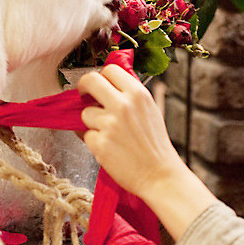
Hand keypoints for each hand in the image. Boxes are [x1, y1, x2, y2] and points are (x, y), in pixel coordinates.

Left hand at [77, 65, 184, 199]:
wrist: (159, 174)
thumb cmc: (155, 144)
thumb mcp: (151, 110)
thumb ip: (131, 95)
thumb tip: (109, 83)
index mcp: (138, 94)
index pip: (110, 70)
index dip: (100, 76)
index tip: (97, 85)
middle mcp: (123, 105)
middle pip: (90, 81)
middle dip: (83, 87)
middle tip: (83, 95)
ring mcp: (110, 124)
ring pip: (85, 113)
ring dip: (92, 123)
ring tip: (109, 134)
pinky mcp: (100, 144)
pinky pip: (86, 135)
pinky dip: (94, 142)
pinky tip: (109, 148)